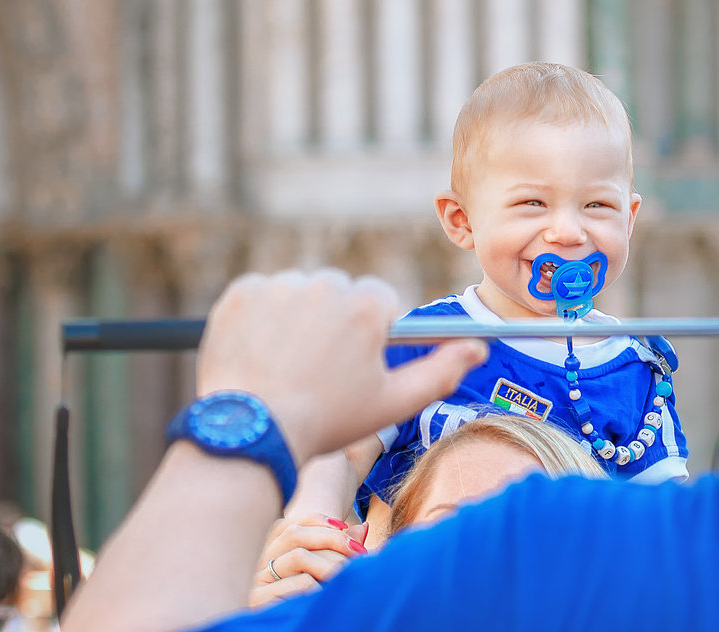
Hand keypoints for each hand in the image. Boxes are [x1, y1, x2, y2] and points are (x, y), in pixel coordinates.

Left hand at [196, 269, 487, 463]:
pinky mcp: (240, 294)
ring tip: (287, 366)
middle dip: (334, 323)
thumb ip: (442, 371)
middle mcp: (325, 284)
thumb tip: (478, 348)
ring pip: (301, 293)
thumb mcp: (394, 403)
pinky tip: (261, 355)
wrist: (252, 433)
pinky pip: (261, 295)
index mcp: (368, 305)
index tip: (356, 363)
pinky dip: (261, 319)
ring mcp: (279, 286)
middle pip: (340, 294)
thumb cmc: (328, 421)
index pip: (381, 302)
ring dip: (298, 319)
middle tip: (319, 370)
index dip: (372, 335)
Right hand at [250, 514, 368, 606]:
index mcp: (274, 548)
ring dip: (330, 564)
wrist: (292, 626)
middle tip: (358, 552)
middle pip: (296, 534)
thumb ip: (342, 548)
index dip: (320, 521)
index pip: (294, 522)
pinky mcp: (259, 598)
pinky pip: (300, 583)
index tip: (346, 528)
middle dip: (332, 540)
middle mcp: (262, 559)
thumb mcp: (328, 567)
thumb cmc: (314, 595)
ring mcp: (258, 578)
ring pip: (299, 556)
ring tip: (345, 575)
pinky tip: (327, 592)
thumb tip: (363, 528)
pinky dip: (320, 585)